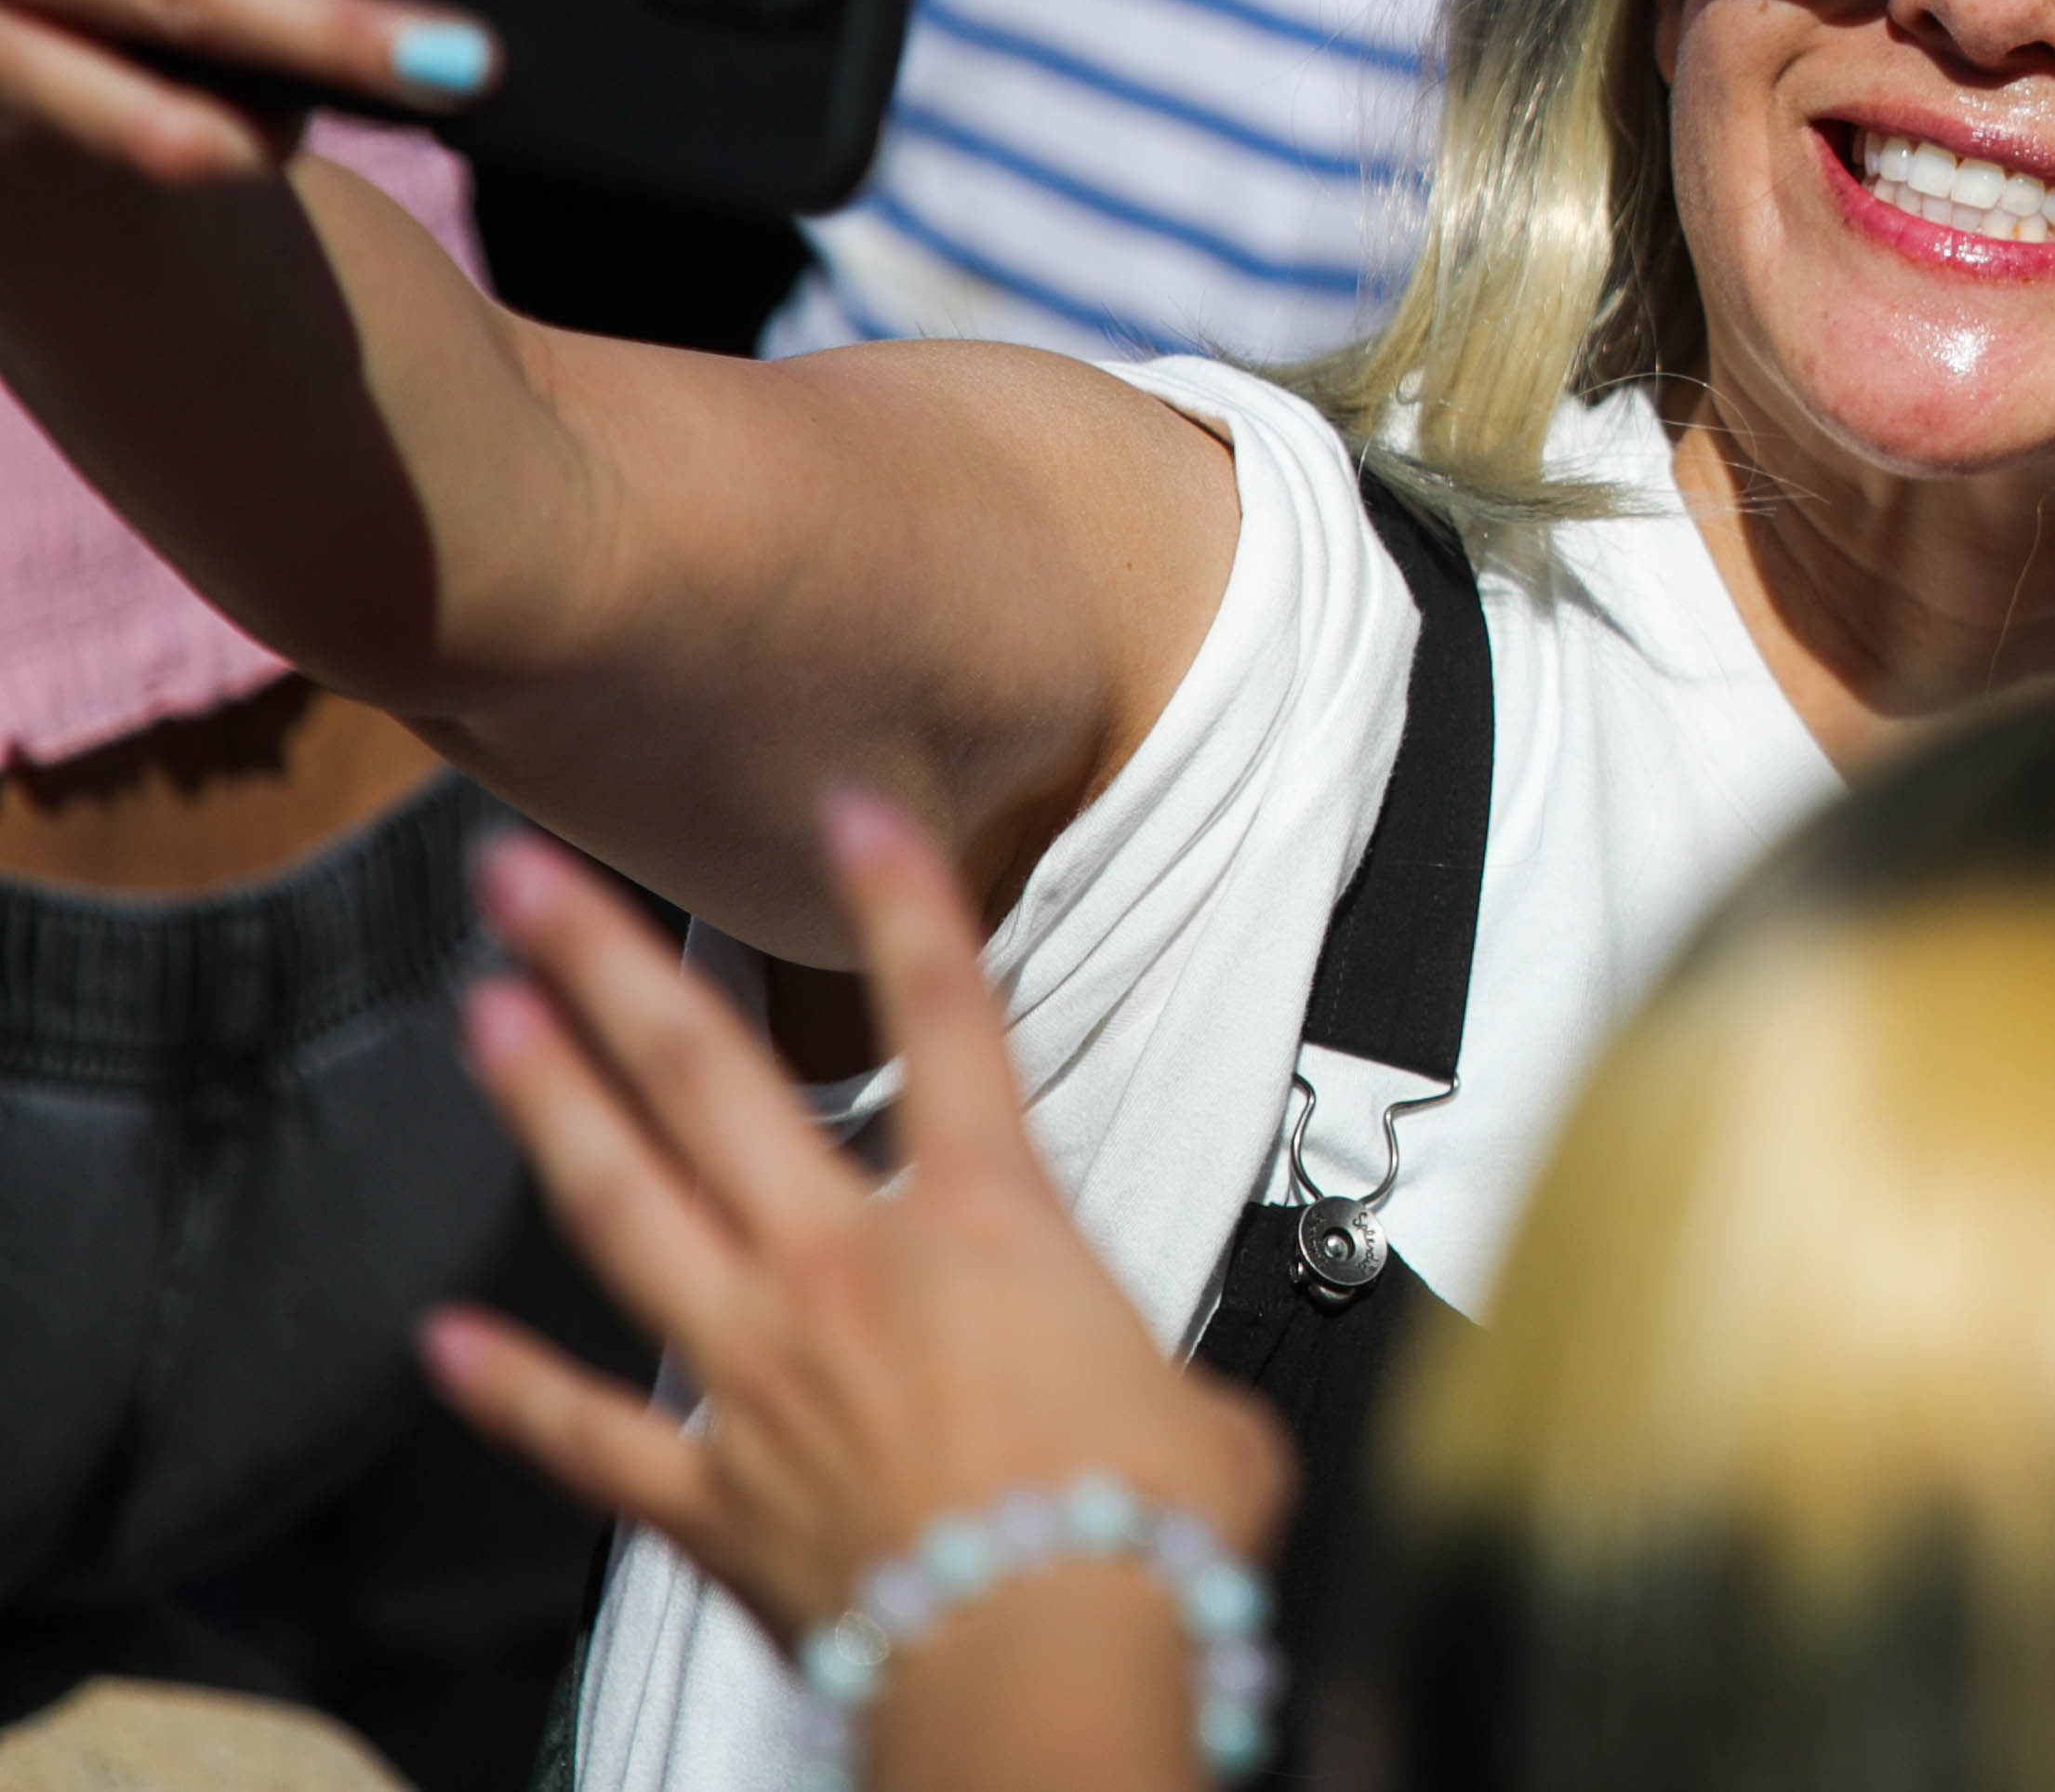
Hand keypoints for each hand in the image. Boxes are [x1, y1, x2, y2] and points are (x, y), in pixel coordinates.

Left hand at [424, 792, 1288, 1643]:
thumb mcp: (1208, 1415)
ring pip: (625, 1208)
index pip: (947, 1018)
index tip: (844, 806)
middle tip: (522, 878)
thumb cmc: (1151, 1533)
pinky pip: (589, 1433)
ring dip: (547, 1108)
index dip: (900, 900)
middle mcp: (850, 1267)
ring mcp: (762, 1372)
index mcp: (990, 1223)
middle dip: (608, 965)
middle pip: (709, 1079)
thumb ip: (1153, 1381)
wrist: (1048, 1653)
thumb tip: (1174, 1421)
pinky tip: (441, 1345)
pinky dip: (513, 1391)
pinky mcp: (713, 1494)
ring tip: (481, 1020)